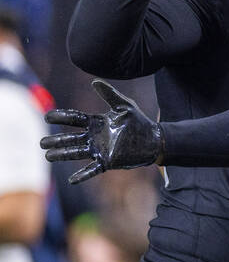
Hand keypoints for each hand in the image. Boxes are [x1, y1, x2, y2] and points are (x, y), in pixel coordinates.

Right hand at [41, 80, 162, 183]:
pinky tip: (72, 179)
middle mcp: (94, 137)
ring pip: (76, 153)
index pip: (75, 119)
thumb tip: (94, 82)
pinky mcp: (107, 162)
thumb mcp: (125, 105)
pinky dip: (83, 175)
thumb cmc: (139, 121)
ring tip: (48, 156)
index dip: (61, 117)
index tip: (47, 117)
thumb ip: (109, 94)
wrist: (153, 139)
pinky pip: (92, 169)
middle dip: (56, 140)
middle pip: (70, 138)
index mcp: (96, 123)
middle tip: (42, 143)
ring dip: (62, 154)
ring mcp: (99, 150)